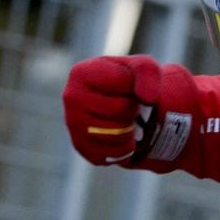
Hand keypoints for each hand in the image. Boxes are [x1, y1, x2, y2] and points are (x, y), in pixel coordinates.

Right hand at [63, 55, 196, 165]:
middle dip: (133, 108)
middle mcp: (71, 97)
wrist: (121, 103)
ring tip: (125, 118)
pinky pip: (113, 153)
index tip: (130, 84)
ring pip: (117, 133)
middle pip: (120, 109)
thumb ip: (147, 72)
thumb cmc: (130, 81)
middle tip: (129, 104)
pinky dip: (126, 146)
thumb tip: (148, 98)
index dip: (135, 84)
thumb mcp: (143, 67)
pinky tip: (122, 135)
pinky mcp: (81, 146)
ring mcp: (73, 123)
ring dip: (131, 127)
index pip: (122, 81)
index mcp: (82, 72)